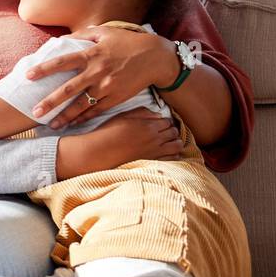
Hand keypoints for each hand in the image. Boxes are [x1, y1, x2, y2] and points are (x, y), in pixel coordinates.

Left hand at [26, 26, 179, 129]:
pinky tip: (72, 125)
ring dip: (65, 117)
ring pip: (81, 105)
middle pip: (68, 89)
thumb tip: (64, 38)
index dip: (44, 69)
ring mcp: (107, 87)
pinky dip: (83, 118)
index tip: (28, 76)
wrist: (155, 58)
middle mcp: (97, 72)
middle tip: (34, 112)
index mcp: (92, 54)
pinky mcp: (116, 98)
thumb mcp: (106, 32)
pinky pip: (96, 111)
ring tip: (51, 125)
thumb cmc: (128, 43)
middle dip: (50, 102)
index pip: (63, 62)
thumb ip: (84, 35)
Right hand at [55, 109, 182, 178]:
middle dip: (170, 131)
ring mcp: (155, 152)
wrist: (99, 153)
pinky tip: (166, 153)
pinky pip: (172, 159)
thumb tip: (158, 115)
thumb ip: (142, 113)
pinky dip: (173, 155)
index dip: (164, 122)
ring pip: (177, 145)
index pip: (167, 121)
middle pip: (174, 132)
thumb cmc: (108, 133)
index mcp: (148, 126)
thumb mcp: (123, 116)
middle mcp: (155, 139)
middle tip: (163, 133)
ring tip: (167, 143)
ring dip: (174, 142)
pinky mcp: (152, 163)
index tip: (159, 125)